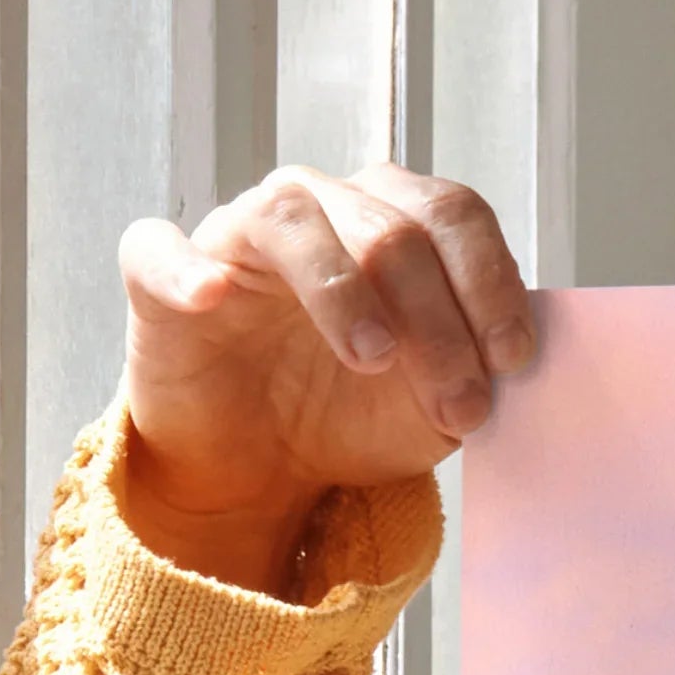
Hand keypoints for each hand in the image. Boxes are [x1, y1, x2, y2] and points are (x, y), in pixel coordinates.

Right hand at [114, 166, 533, 594]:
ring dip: (344, 291)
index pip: (452, 215)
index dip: (490, 282)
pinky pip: (159, 249)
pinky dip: (186, 268)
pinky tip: (212, 297)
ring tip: (374, 359)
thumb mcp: (435, 405)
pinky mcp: (161, 276)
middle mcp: (319, 208)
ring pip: (292, 219)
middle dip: (438, 321)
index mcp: (392, 222)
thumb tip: (515, 363)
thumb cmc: (351, 414)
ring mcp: (238, 235)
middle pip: (389, 228)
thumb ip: (476, 371)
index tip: (513, 359)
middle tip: (460, 405)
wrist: (263, 466)